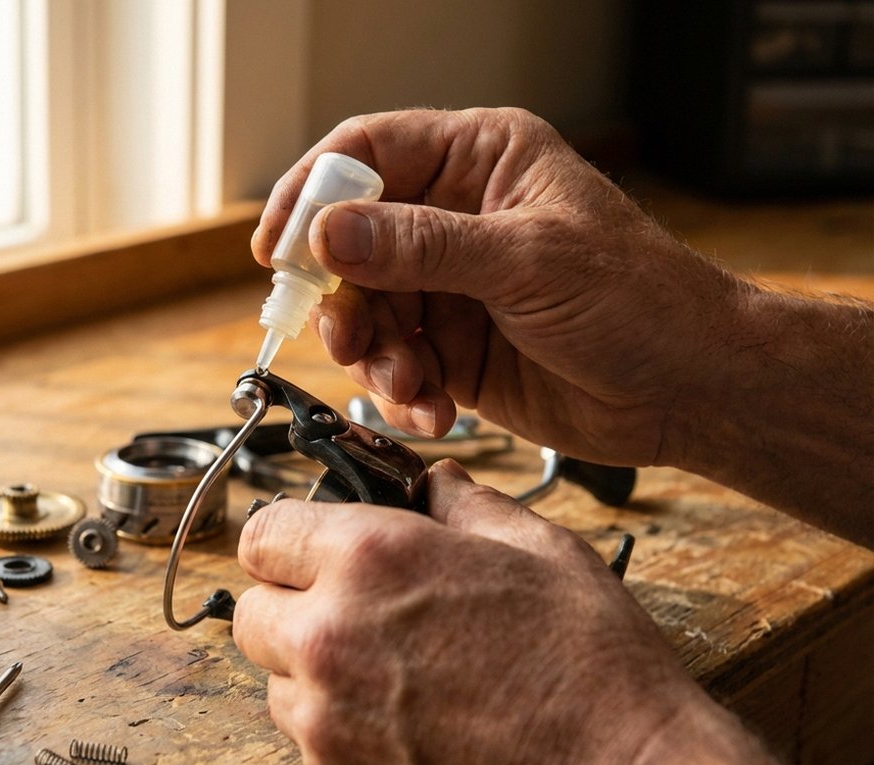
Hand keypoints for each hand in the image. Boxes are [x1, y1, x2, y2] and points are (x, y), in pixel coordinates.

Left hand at [232, 461, 700, 764]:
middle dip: (290, 604)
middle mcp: (330, 635)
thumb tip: (434, 483)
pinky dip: (336, 728)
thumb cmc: (592, 668)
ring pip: (274, 678)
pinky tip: (403, 722)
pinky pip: (305, 739)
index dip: (289, 538)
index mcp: (372, 559)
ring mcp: (326, 718)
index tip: (313, 549)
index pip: (264, 533)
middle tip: (350, 611)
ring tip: (390, 672)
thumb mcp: (541, 551)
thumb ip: (465, 505)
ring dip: (310, 669)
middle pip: (251, 610)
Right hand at [251, 108, 745, 467]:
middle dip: (342, 298)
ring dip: (374, 355)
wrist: (689, 390)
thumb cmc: (640, 300)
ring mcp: (450, 287)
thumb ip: (421, 247)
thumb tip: (328, 233)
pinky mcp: (451, 350)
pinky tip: (433, 407)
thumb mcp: (526, 261)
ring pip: (364, 311)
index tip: (279, 248)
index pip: (367, 152)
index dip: (312, 193)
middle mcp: (455, 219)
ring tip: (409, 382)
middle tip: (347, 337)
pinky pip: (393, 365)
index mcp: (480, 161)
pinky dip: (400, 391)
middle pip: (349, 243)